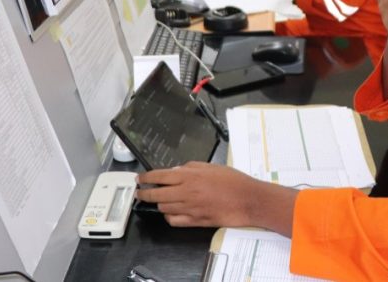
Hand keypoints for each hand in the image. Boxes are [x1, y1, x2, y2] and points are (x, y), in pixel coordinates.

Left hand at [137, 162, 293, 229]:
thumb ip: (191, 167)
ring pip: (163, 208)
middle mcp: (186, 192)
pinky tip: (171, 212)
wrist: (248, 199)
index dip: (146, 178)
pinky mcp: (195, 221)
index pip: (159, 176)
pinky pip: (174, 221)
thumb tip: (177, 171)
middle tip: (140, 192)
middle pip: (156, 195)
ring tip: (158, 200)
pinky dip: (169, 217)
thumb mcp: (212, 166)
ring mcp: (189, 208)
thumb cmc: (234, 181)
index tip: (140, 179)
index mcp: (190, 176)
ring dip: (158, 204)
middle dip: (144, 194)